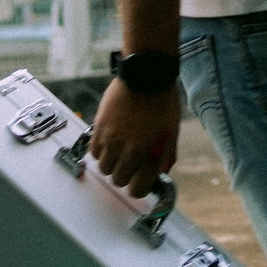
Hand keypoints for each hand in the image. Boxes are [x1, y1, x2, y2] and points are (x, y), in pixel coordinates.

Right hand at [88, 76, 180, 199]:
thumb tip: (159, 175)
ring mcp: (113, 141)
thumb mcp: (172, 133)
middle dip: (125, 174)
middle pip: (118, 181)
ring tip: (119, 150)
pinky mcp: (100, 129)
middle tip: (129, 162)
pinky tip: (109, 141)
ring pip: (104, 169)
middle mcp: (131, 152)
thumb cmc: (163, 103)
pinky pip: (93, 153)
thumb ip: (166, 158)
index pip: (137, 190)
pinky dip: (100, 151)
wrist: (147, 76)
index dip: (138, 187)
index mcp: (152, 155)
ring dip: (111, 163)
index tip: (138, 180)